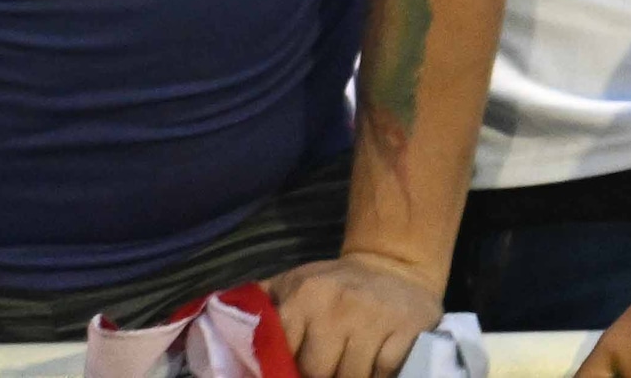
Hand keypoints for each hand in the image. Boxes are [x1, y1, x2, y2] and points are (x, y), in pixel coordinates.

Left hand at [265, 258, 447, 377]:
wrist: (395, 264)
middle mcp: (339, 305)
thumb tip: (221, 334)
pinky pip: (384, 373)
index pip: (282, 355)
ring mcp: (377, 317)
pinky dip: (377, 377)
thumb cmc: (335, 285)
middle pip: (317, 372)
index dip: (285, 369)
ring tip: (347, 368)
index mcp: (305, 295)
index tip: (291, 370)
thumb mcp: (293, 284)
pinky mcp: (408, 328)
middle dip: (319, 377)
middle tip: (323, 369)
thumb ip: (259, 308)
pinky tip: (373, 367)